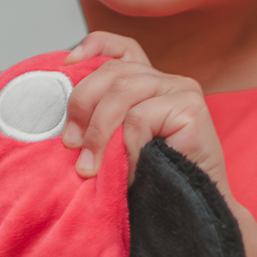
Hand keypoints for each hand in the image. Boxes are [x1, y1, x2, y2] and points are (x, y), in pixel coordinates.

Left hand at [64, 34, 231, 196]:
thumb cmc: (153, 179)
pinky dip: (127, 147)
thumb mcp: (117, 144)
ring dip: (98, 132)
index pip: (122, 48)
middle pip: (113, 71)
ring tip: (90, 166)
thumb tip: (64, 118)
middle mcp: (167, 80)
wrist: (189, 210)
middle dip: (82, 105)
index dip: (94, 46)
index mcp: (149, 83)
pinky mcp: (191, 107)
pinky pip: (140, 118)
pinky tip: (132, 168)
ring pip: (122, 92)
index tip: (67, 64)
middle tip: (70, 144)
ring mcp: (181, 90)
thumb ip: (102, 121)